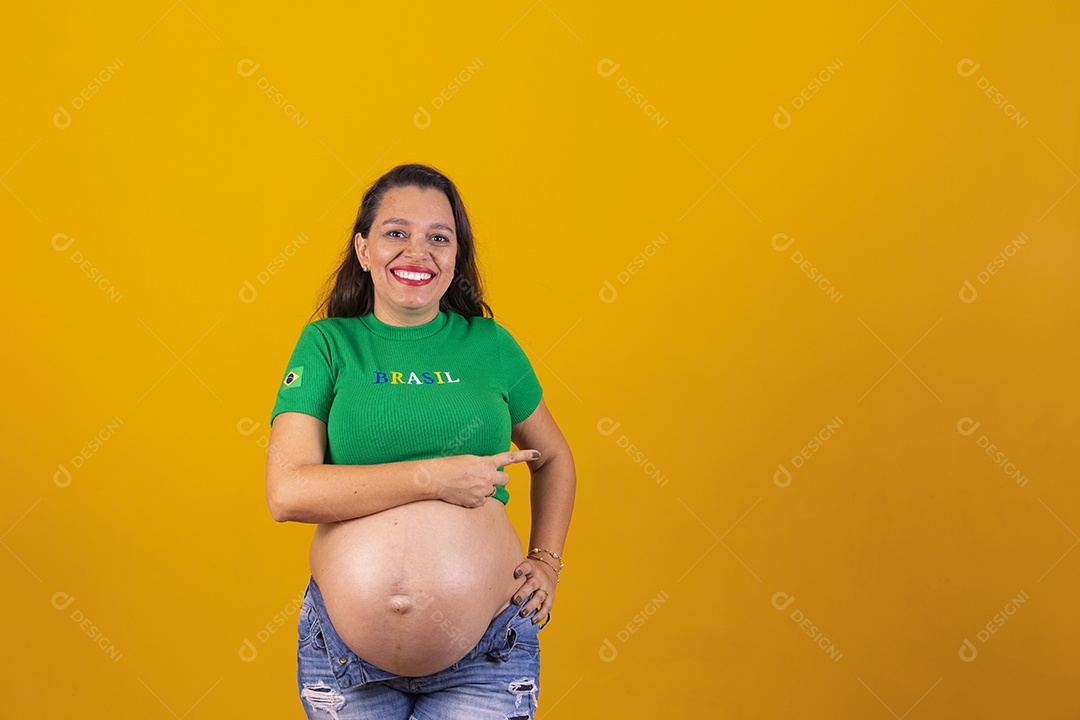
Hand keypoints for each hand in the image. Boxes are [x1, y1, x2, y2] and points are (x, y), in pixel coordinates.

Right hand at [421, 450, 539, 507]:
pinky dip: (475, 498)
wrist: (436, 479)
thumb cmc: (449, 465)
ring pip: (492, 492)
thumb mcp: (469, 460)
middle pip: (505, 480)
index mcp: (486, 463)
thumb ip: (482, 465)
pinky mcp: (476, 502)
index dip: (525, 455)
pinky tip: (463, 493)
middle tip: (487, 478)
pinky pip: (481, 501)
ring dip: (485, 489)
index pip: (510, 458)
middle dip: (500, 480)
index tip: (537, 453)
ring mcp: (483, 491)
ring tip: (468, 485)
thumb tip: (488, 472)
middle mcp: (488, 477)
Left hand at [511, 556, 557, 623]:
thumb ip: (510, 568)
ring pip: (540, 597)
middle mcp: (539, 578)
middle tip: (515, 600)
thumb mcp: (522, 565)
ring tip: (522, 613)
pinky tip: (533, 621)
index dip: (522, 569)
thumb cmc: (528, 570)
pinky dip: (540, 614)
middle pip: (532, 585)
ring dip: (531, 606)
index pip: (527, 566)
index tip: (516, 573)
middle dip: (524, 593)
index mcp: (531, 568)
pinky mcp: (550, 597)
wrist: (549, 569)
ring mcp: (546, 587)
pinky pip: (547, 607)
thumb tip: (489, 573)